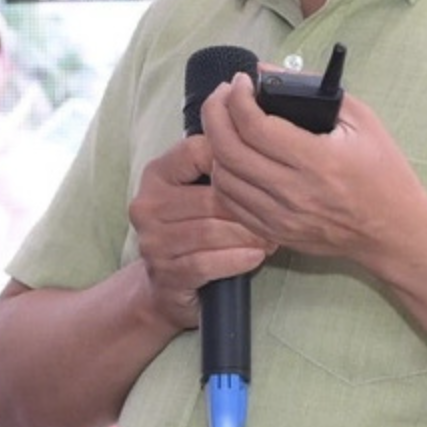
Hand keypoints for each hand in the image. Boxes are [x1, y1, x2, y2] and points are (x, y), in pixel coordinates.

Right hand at [122, 135, 273, 330]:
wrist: (166, 285)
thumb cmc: (194, 229)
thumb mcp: (197, 192)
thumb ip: (218, 168)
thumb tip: (262, 141)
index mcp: (156, 175)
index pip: (195, 151)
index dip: (232, 160)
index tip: (258, 174)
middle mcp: (147, 204)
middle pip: (209, 198)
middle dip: (249, 209)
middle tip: (278, 216)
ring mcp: (153, 241)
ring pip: (210, 232)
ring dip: (247, 236)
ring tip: (272, 238)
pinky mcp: (165, 273)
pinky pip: (206, 263)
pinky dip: (236, 260)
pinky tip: (256, 256)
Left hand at [196, 77, 426, 269]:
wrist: (395, 229)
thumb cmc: (383, 171)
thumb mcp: (362, 121)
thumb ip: (314, 91)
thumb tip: (266, 71)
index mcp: (318, 160)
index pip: (255, 126)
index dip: (237, 98)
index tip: (241, 81)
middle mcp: (294, 192)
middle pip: (228, 150)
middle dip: (214, 114)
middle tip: (223, 96)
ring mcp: (281, 217)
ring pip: (223, 178)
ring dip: (214, 145)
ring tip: (225, 124)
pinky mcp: (275, 233)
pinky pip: (230, 203)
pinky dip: (223, 176)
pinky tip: (231, 158)